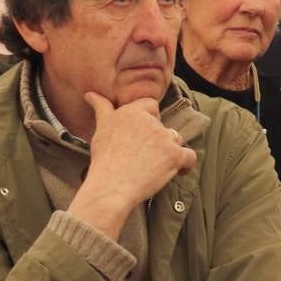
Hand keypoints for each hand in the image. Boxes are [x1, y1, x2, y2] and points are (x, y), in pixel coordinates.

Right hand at [68, 93, 195, 238]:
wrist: (111, 186)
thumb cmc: (104, 159)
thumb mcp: (101, 129)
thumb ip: (101, 108)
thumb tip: (90, 94)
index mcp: (132, 112)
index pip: (151, 105)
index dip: (149, 120)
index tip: (140, 136)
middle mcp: (150, 122)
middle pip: (164, 126)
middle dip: (157, 140)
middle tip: (141, 156)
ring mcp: (165, 138)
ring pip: (176, 140)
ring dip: (169, 151)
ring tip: (153, 165)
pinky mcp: (175, 155)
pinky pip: (190, 157)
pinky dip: (185, 165)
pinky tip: (175, 171)